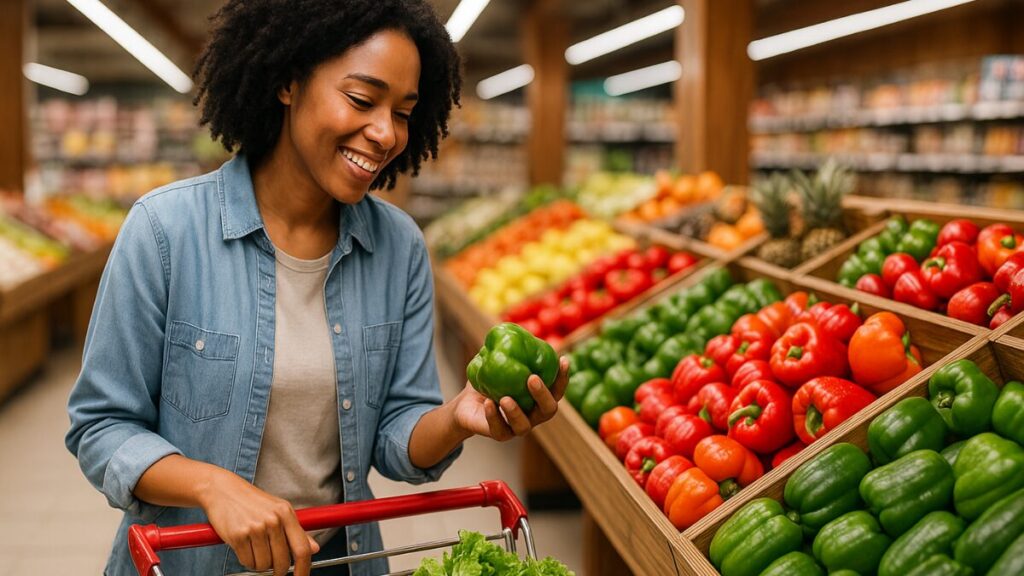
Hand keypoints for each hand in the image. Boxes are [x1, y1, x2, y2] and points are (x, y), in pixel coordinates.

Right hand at [198, 469, 319, 575]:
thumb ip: (296, 531)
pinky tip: (244, 546)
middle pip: (283, 562)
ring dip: (259, 564)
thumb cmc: (252, 502)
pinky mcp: (238, 535)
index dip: (304, 569)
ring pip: (264, 565)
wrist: (223, 490)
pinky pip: (247, 562)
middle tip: (272, 565)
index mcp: (286, 513)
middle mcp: (272, 520)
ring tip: (254, 547)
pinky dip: (247, 560)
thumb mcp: (279, 509)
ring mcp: (255, 528)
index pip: (302, 549)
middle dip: (278, 570)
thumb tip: (314, 548)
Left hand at [453, 356, 569, 440]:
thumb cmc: (489, 382)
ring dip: (516, 412)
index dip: (563, 377)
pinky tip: (488, 403)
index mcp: (538, 398)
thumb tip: (514, 331)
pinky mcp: (500, 435)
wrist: (466, 405)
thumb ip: (510, 351)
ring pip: (524, 426)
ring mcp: (517, 427)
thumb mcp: (499, 364)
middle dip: (543, 395)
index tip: (563, 359)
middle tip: (532, 378)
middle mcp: (533, 415)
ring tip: (505, 397)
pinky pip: (500, 430)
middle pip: (548, 410)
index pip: (557, 390)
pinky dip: (494, 416)